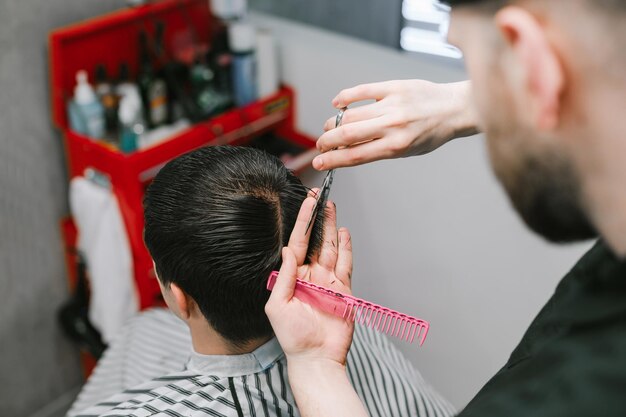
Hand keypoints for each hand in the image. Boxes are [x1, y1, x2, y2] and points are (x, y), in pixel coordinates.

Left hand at [265, 196, 353, 365]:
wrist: (316, 358)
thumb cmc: (292, 337)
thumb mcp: (278, 306)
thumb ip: (284, 277)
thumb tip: (287, 251)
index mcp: (293, 276)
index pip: (298, 242)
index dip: (303, 221)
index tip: (308, 202)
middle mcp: (310, 275)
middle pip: (316, 240)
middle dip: (318, 219)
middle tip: (321, 197)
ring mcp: (328, 282)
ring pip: (332, 248)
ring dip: (332, 228)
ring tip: (333, 207)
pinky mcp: (343, 290)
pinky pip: (346, 264)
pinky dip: (347, 248)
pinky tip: (344, 233)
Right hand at [314, 79, 478, 169]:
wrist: (454, 109)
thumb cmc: (432, 133)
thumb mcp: (407, 150)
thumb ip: (379, 149)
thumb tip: (348, 149)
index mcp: (397, 146)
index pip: (356, 156)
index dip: (333, 160)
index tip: (319, 163)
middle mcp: (393, 126)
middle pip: (348, 135)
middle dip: (327, 142)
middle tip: (320, 145)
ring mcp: (392, 105)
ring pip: (351, 114)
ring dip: (334, 122)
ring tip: (330, 127)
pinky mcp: (394, 87)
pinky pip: (362, 91)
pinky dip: (345, 97)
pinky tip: (338, 103)